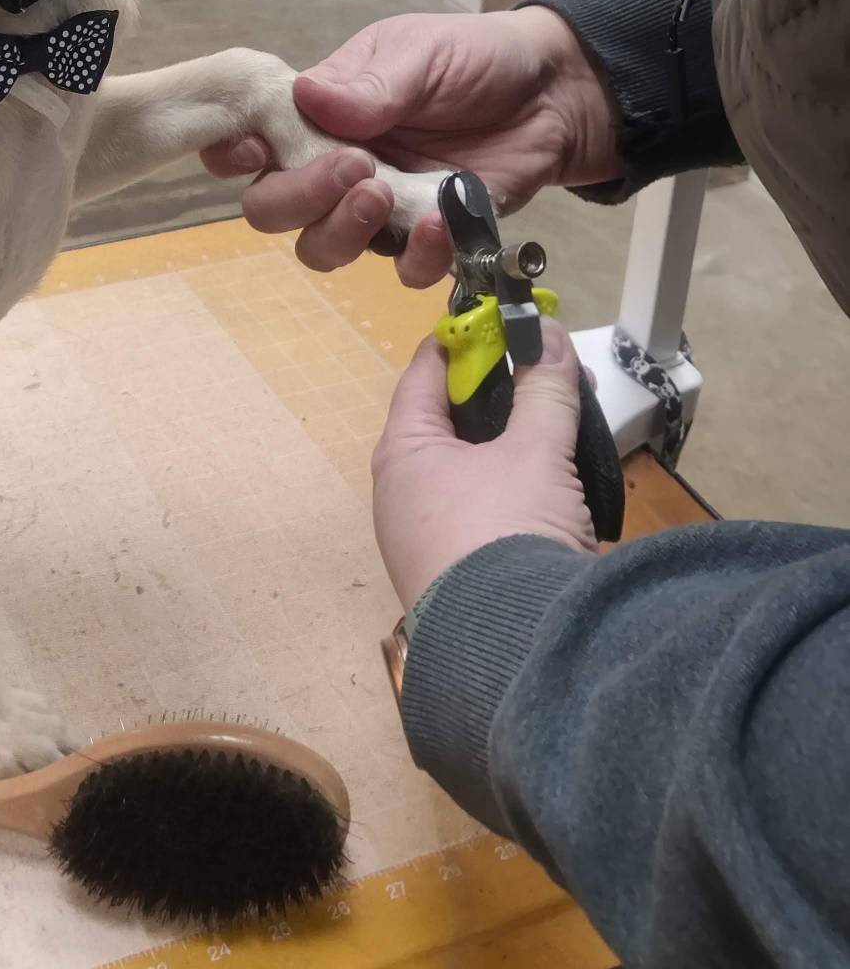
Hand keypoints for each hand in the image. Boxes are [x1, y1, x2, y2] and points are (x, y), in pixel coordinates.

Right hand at [201, 6, 618, 285]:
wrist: (554, 91)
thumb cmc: (475, 59)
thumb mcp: (419, 53)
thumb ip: (368, 85)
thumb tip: (305, 96)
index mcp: (314, 116)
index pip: (246, 143)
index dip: (233, 154)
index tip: (254, 149)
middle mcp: (331, 168)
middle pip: (271, 208)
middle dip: (296, 197)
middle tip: (352, 168)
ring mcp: (375, 209)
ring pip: (321, 249)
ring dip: (341, 230)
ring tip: (383, 194)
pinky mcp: (425, 239)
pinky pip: (400, 269)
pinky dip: (416, 255)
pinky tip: (441, 222)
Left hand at [371, 320, 595, 612]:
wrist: (514, 647)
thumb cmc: (506, 531)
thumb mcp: (536, 451)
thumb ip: (545, 390)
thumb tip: (548, 338)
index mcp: (403, 453)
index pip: (425, 374)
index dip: (465, 342)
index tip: (502, 320)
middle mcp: (402, 494)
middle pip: (451, 422)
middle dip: (504, 395)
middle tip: (551, 373)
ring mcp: (426, 539)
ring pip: (472, 469)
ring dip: (516, 444)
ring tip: (565, 424)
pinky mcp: (458, 574)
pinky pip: (485, 511)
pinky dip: (518, 489)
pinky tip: (558, 486)